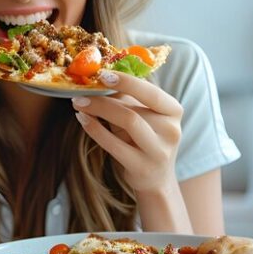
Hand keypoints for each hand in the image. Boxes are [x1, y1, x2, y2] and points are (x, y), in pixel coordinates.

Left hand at [71, 70, 183, 194]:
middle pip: (133, 109)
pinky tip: (82, 119)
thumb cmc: (145, 139)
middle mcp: (172, 130)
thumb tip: (100, 78)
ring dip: (98, 110)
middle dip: (103, 98)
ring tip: (79, 103)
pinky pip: (113, 144)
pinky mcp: (142, 167)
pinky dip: (95, 129)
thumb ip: (127, 99)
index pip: (151, 93)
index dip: (127, 82)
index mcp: (174, 111)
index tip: (102, 74)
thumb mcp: (143, 117)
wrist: (156, 179)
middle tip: (80, 91)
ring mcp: (159, 151)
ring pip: (127, 122)